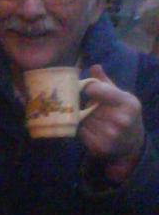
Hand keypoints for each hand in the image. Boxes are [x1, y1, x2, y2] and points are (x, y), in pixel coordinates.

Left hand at [80, 64, 144, 182]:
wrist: (132, 144)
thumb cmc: (125, 115)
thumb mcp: (121, 96)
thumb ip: (106, 83)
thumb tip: (94, 66)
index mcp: (127, 102)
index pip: (96, 90)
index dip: (89, 89)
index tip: (88, 90)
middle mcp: (120, 120)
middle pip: (88, 106)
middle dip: (88, 106)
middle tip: (96, 110)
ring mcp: (110, 135)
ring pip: (83, 119)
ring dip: (85, 119)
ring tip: (97, 121)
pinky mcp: (100, 147)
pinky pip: (81, 132)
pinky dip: (84, 130)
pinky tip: (94, 131)